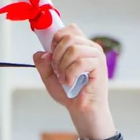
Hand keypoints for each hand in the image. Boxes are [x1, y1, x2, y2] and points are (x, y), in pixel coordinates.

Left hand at [33, 24, 115, 139]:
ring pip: (73, 49)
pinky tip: (70, 83)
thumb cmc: (70, 94)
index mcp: (79, 47)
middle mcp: (89, 48)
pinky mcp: (99, 65)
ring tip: (65, 79)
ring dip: (63, 66)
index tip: (52, 54)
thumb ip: (43, 65)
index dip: (57, 38)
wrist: (82, 109)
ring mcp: (96, 55)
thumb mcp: (50, 78)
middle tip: (57, 71)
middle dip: (57, 55)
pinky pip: (80, 62)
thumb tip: (40, 53)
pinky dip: (70, 74)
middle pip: (69, 37)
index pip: (70, 29)